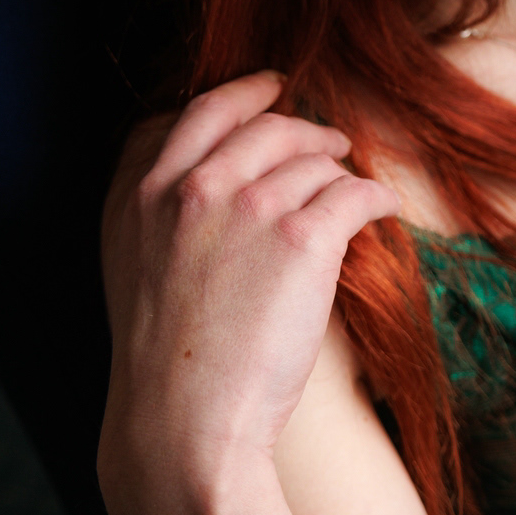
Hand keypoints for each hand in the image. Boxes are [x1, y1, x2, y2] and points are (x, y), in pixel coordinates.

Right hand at [100, 72, 399, 495]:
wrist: (184, 425)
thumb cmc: (165, 361)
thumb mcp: (132, 265)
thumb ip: (159, 206)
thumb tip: (211, 167)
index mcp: (141, 192)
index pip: (197, 113)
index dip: (240, 95)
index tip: (267, 89)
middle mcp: (192, 186)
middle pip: (265, 126)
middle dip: (302, 128)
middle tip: (329, 141)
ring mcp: (248, 206)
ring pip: (315, 159)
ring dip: (340, 170)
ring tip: (352, 188)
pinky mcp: (302, 238)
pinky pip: (355, 193)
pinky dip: (375, 199)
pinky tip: (383, 210)